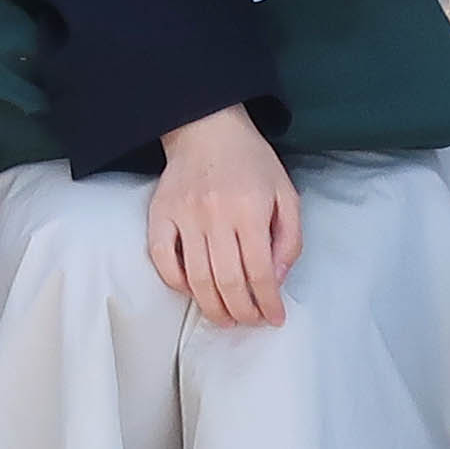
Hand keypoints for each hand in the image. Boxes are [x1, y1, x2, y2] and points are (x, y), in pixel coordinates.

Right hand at [145, 107, 299, 326]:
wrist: (207, 126)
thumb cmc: (251, 162)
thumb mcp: (286, 194)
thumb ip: (290, 238)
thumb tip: (278, 279)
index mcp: (251, 209)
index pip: (260, 271)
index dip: (269, 302)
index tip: (274, 318)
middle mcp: (217, 214)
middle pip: (229, 281)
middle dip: (243, 311)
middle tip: (250, 322)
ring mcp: (184, 215)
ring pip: (197, 277)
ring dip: (213, 307)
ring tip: (225, 319)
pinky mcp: (160, 213)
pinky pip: (162, 258)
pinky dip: (175, 282)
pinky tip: (191, 291)